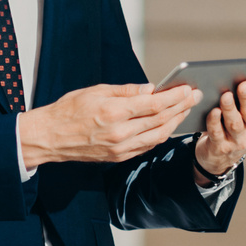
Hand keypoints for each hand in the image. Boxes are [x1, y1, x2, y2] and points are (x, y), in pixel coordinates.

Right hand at [18, 83, 201, 166]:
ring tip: (185, 109)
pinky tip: (167, 125)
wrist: (50, 138)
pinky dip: (160, 135)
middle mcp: (120, 133)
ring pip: (158, 136)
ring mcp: (120, 148)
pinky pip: (147, 146)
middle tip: (194, 97)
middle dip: (181, 107)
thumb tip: (150, 89)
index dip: (175, 96)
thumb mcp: (96, 91)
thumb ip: (126, 91)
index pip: (154, 104)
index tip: (187, 89)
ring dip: (175, 122)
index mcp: (114, 112)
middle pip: (161, 120)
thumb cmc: (68, 111)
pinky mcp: (119, 157)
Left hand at [194, 74, 245, 179]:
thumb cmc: (236, 120)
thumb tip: (237, 73)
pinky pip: (217, 133)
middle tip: (243, 84)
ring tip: (226, 96)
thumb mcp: (245, 109)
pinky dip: (215, 122)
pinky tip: (213, 111)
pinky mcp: (222, 147)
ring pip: (235, 124)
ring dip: (230, 109)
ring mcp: (239, 141)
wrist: (222, 152)